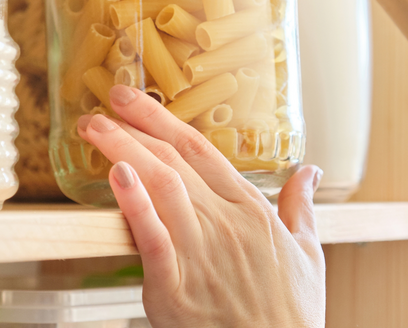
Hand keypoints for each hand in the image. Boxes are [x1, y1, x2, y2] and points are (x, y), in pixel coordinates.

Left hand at [78, 85, 324, 327]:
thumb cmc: (290, 316)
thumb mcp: (309, 254)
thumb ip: (301, 207)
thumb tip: (311, 172)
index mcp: (251, 211)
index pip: (200, 151)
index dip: (162, 120)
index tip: (134, 100)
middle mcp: (225, 223)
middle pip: (174, 160)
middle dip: (134, 126)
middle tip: (104, 103)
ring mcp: (199, 253)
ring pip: (160, 186)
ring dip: (124, 151)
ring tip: (96, 129)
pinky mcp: (175, 287)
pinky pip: (152, 237)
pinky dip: (133, 204)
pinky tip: (116, 177)